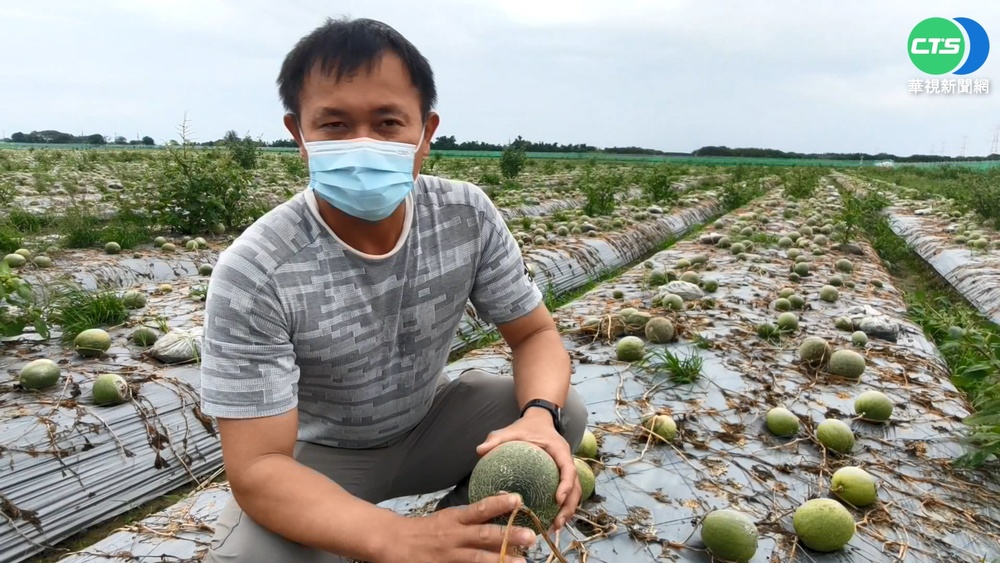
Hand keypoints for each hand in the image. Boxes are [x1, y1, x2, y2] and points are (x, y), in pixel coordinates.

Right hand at [377, 493, 534, 562]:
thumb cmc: (425, 529)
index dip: (498, 504)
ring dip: (500, 560)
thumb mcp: (447, 517)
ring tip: (522, 562)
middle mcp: (454, 536)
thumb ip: (471, 518)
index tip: (518, 499)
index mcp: (454, 518)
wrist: (393, 542)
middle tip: (530, 536)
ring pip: (477, 558)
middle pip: (483, 535)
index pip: (479, 508)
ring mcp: (450, 556)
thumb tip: (500, 509)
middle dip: (508, 535)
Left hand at [476, 409, 580, 531]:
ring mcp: (566, 471)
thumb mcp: (512, 430)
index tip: (557, 499)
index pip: (568, 469)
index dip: (566, 485)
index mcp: (560, 450)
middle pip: (576, 487)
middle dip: (569, 506)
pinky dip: (561, 509)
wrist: (539, 421)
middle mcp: (567, 462)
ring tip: (555, 527)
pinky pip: (566, 495)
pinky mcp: (561, 478)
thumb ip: (497, 438)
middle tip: (557, 523)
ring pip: (574, 494)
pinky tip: (549, 522)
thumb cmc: (526, 427)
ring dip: (567, 511)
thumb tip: (480, 450)